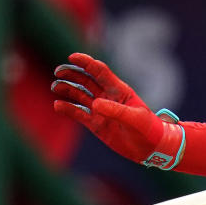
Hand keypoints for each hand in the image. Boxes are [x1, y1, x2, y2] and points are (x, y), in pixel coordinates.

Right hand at [52, 52, 184, 168]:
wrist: (150, 147)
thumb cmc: (148, 129)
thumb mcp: (135, 118)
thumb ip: (116, 111)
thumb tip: (95, 104)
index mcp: (119, 90)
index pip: (101, 72)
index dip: (87, 63)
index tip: (72, 57)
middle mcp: (108, 97)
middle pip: (87, 80)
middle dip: (73, 74)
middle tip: (58, 71)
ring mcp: (101, 110)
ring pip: (80, 95)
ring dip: (67, 90)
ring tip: (55, 87)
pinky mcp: (96, 124)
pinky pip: (78, 114)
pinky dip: (68, 109)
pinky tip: (57, 105)